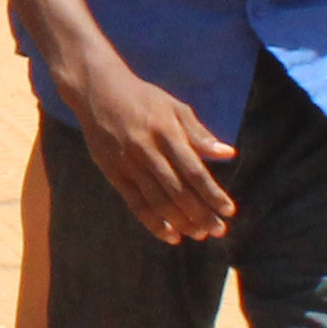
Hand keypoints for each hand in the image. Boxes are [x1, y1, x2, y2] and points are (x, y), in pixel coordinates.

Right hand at [60, 53, 234, 244]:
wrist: (97, 92)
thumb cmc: (143, 99)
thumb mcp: (174, 107)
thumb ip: (199, 134)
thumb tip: (228, 153)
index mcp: (166, 132)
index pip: (194, 170)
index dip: (212, 193)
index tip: (228, 210)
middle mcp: (147, 150)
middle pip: (178, 190)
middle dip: (200, 214)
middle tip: (218, 230)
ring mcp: (128, 164)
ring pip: (157, 201)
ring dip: (180, 222)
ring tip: (198, 234)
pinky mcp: (114, 173)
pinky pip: (135, 203)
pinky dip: (153, 222)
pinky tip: (169, 235)